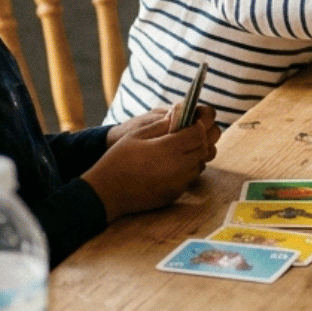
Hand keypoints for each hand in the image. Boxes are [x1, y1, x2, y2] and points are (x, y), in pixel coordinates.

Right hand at [83, 106, 219, 219]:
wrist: (107, 192)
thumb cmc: (119, 159)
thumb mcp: (137, 134)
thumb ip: (162, 124)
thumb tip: (180, 116)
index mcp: (170, 148)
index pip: (199, 132)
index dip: (199, 124)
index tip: (193, 120)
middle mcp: (179, 166)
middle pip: (204, 148)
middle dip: (201, 138)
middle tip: (191, 132)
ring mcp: (179, 182)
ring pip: (201, 163)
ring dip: (196, 154)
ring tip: (181, 148)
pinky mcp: (176, 194)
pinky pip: (191, 177)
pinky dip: (188, 168)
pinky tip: (172, 164)